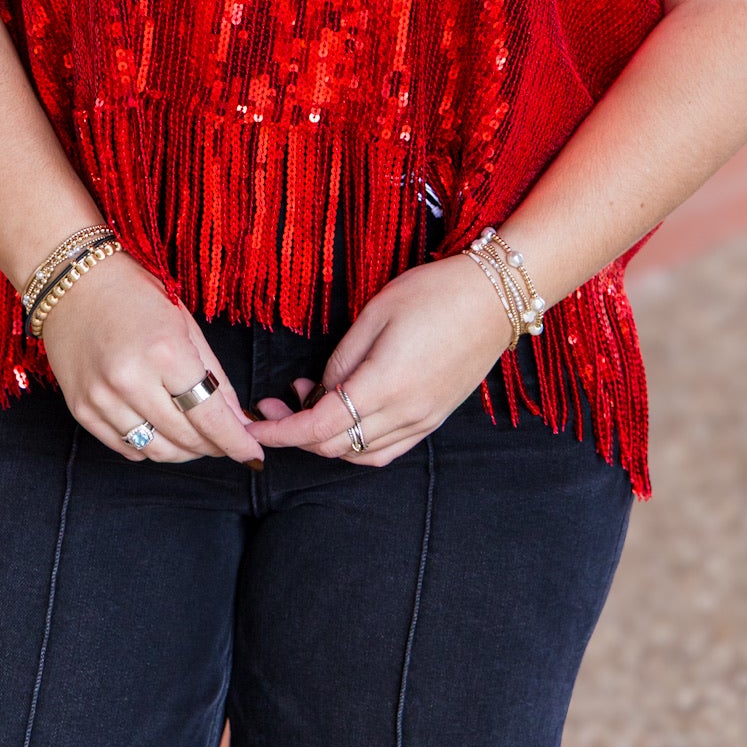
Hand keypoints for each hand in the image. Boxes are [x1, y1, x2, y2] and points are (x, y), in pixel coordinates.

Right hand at [38, 251, 264, 466]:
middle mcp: (130, 380)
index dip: (235, 441)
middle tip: (226, 441)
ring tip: (196, 439)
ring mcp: (101, 398)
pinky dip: (149, 447)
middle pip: (184, 437)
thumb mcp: (186, 325)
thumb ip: (214, 375)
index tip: (253, 452)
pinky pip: (124, 448)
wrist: (75, 283)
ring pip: (155, 450)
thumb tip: (238, 419)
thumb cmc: (135, 295)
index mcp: (164, 352)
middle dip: (213, 446)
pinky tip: (161, 431)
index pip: (209, 415)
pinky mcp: (81, 410)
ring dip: (183, 452)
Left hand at [250, 252, 513, 467]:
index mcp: (385, 386)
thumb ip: (342, 357)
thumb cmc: (435, 293)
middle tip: (274, 403)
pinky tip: (345, 417)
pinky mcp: (434, 419)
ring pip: (360, 454)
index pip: (318, 427)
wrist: (494, 298)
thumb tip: (321, 389)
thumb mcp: (376, 313)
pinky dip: (356, 444)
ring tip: (308, 401)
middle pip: (335, 446)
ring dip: (326, 439)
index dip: (280, 431)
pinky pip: (386, 449)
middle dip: (296, 433)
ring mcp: (423, 421)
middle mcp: (405, 414)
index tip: (252, 425)